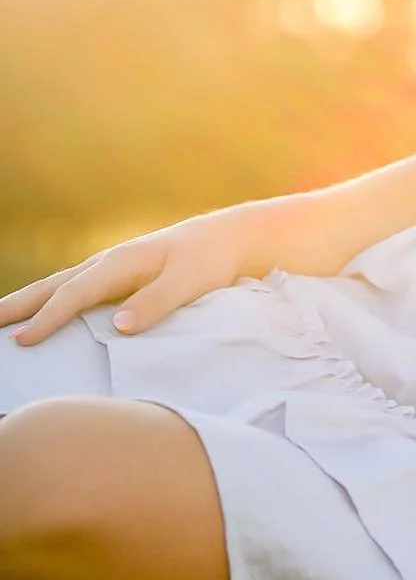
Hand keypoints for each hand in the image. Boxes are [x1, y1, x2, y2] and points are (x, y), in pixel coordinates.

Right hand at [1, 199, 285, 346]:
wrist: (229, 238)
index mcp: (122, 262)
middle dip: (18, 305)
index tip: (23, 340)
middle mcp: (109, 262)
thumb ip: (156, 303)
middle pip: (54, 285)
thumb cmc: (211, 261)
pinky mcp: (119, 277)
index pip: (76, 293)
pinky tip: (42, 315)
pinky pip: (75, 290)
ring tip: (0, 320)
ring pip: (60, 285)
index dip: (49, 317)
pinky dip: (51, 301)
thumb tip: (118, 326)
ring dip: (29, 302)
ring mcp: (112, 268)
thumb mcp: (191, 281)